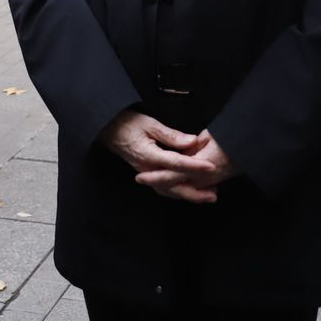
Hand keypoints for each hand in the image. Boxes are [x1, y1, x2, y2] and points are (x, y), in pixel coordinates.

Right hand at [99, 111, 213, 184]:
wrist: (107, 129)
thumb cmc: (127, 123)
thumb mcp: (149, 124)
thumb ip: (171, 135)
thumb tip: (192, 142)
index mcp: (149, 156)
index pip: (176, 163)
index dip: (195, 166)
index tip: (212, 167)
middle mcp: (148, 170)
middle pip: (174, 186)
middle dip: (195, 193)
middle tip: (214, 195)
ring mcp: (146, 174)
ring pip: (169, 191)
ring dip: (188, 195)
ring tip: (206, 196)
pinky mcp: (147, 173)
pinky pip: (163, 188)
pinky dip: (177, 192)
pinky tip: (188, 191)